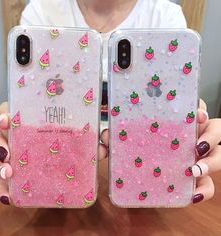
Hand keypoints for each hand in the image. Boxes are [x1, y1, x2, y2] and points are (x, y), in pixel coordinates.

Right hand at [0, 102, 107, 204]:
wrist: (64, 181)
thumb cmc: (69, 155)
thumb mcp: (80, 145)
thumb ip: (92, 141)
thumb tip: (104, 139)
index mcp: (30, 127)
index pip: (10, 112)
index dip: (5, 112)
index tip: (9, 118)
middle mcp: (14, 141)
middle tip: (8, 149)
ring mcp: (9, 162)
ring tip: (10, 171)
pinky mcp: (9, 183)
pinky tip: (9, 194)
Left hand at [100, 99, 220, 203]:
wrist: (147, 178)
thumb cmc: (138, 153)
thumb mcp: (128, 143)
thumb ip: (115, 141)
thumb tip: (103, 140)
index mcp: (179, 124)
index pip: (195, 108)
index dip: (199, 108)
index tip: (196, 113)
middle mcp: (194, 138)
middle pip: (215, 128)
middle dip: (210, 133)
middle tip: (197, 142)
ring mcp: (201, 158)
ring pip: (220, 154)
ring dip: (212, 162)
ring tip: (193, 169)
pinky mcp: (201, 180)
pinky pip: (210, 186)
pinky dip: (205, 190)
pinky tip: (193, 194)